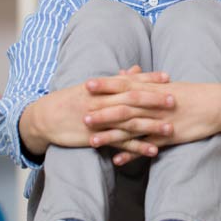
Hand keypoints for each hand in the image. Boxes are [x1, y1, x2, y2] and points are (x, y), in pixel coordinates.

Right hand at [19, 66, 170, 156]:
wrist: (45, 118)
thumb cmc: (71, 100)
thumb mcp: (92, 87)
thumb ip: (117, 79)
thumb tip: (136, 69)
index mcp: (102, 88)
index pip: (129, 81)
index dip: (148, 79)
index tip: (167, 77)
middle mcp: (102, 102)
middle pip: (132, 100)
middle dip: (154, 100)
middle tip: (174, 100)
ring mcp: (99, 120)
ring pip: (129, 122)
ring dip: (151, 126)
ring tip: (170, 129)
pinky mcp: (96, 137)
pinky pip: (120, 143)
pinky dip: (137, 147)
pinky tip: (153, 150)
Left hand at [83, 78, 220, 165]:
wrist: (215, 105)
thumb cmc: (190, 93)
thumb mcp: (165, 85)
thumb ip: (142, 81)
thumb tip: (122, 74)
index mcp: (153, 89)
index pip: (126, 85)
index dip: (107, 85)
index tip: (87, 84)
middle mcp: (154, 104)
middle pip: (124, 108)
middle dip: (103, 112)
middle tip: (81, 116)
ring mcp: (160, 121)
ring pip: (132, 129)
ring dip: (112, 135)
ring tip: (92, 141)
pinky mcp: (168, 136)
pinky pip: (147, 146)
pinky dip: (133, 153)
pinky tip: (118, 161)